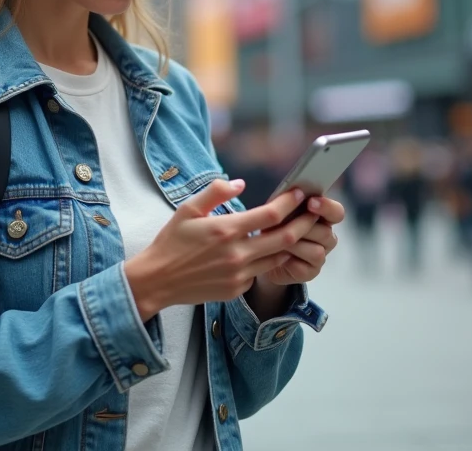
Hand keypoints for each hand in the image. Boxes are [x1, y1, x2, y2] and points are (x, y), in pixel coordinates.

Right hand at [125, 179, 318, 320]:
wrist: (158, 280)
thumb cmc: (171, 241)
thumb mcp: (188, 209)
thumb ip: (216, 192)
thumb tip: (241, 183)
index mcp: (226, 230)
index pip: (270, 214)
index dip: (289, 202)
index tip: (299, 194)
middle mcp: (237, 254)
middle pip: (285, 238)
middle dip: (304, 223)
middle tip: (313, 213)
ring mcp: (239, 274)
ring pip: (277, 257)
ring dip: (290, 244)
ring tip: (296, 231)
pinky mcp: (237, 289)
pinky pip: (260, 273)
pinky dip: (267, 260)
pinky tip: (265, 251)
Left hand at [256, 194, 344, 287]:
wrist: (264, 255)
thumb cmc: (274, 227)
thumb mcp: (279, 212)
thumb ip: (288, 202)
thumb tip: (290, 193)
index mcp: (323, 218)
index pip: (337, 212)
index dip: (327, 207)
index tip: (310, 202)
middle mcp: (326, 237)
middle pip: (326, 232)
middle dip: (303, 228)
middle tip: (284, 225)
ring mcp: (320, 256)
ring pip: (317, 251)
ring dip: (295, 245)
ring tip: (276, 240)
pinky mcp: (310, 273)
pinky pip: (305, 268)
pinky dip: (289, 261)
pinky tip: (278, 256)